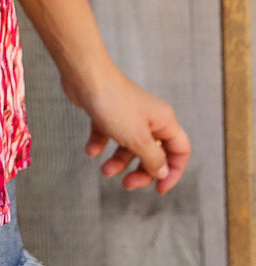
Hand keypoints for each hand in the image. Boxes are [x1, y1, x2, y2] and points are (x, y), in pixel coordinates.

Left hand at [61, 63, 191, 193]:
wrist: (85, 76)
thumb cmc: (113, 102)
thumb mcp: (138, 139)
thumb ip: (153, 159)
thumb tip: (162, 172)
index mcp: (164, 121)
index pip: (180, 151)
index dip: (173, 172)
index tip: (159, 189)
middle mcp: (149, 117)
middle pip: (153, 153)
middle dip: (141, 171)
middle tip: (127, 183)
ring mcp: (128, 114)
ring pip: (129, 146)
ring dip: (118, 161)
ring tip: (105, 170)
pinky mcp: (108, 111)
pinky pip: (109, 134)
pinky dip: (101, 144)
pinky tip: (91, 149)